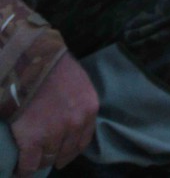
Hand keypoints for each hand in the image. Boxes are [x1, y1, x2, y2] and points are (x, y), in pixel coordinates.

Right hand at [10, 52, 97, 174]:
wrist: (31, 62)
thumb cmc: (53, 66)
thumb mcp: (78, 82)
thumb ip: (79, 103)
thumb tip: (71, 118)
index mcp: (89, 108)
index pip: (83, 141)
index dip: (71, 149)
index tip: (63, 152)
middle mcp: (76, 124)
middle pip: (66, 152)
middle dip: (56, 156)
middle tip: (46, 156)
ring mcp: (54, 133)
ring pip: (47, 159)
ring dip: (39, 161)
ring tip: (32, 160)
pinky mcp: (32, 140)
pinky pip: (29, 165)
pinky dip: (24, 170)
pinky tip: (20, 169)